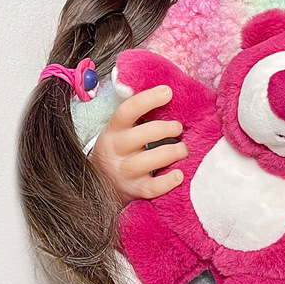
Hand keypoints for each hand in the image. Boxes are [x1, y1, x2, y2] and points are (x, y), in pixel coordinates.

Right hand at [90, 85, 188, 207]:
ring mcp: (123, 172)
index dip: (148, 99)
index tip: (168, 92)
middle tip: (179, 128)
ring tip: (183, 149)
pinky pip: (151, 188)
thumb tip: (170, 93)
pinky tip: (179, 174)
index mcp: (114, 130)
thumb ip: (141, 116)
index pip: (127, 111)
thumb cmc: (122, 149)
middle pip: (140, 136)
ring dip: (171, 153)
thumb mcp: (123, 130)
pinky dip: (167, 182)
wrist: (101, 183)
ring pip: (147, 162)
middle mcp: (116, 150)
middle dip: (164, 129)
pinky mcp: (134, 191)